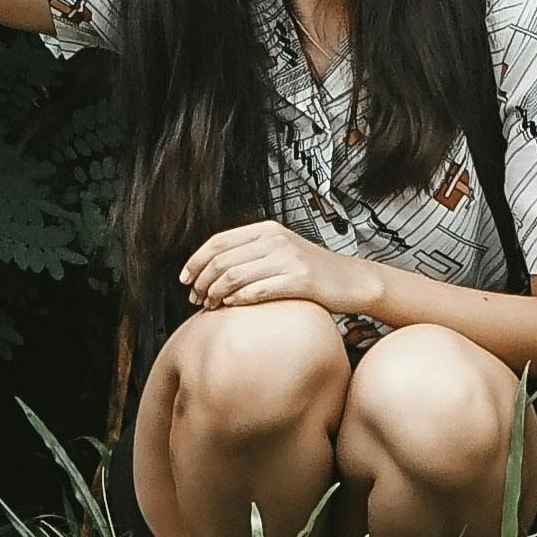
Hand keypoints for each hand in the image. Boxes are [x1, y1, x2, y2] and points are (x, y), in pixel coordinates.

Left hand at [180, 219, 383, 316]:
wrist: (352, 281)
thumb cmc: (312, 272)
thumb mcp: (280, 252)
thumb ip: (251, 254)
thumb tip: (211, 271)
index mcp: (266, 229)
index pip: (218, 242)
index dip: (195, 261)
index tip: (184, 280)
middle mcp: (275, 240)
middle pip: (222, 260)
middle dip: (201, 282)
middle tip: (195, 299)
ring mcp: (288, 259)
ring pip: (234, 276)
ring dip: (215, 294)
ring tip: (210, 306)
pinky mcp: (300, 280)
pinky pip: (258, 291)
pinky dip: (238, 300)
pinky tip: (230, 307)